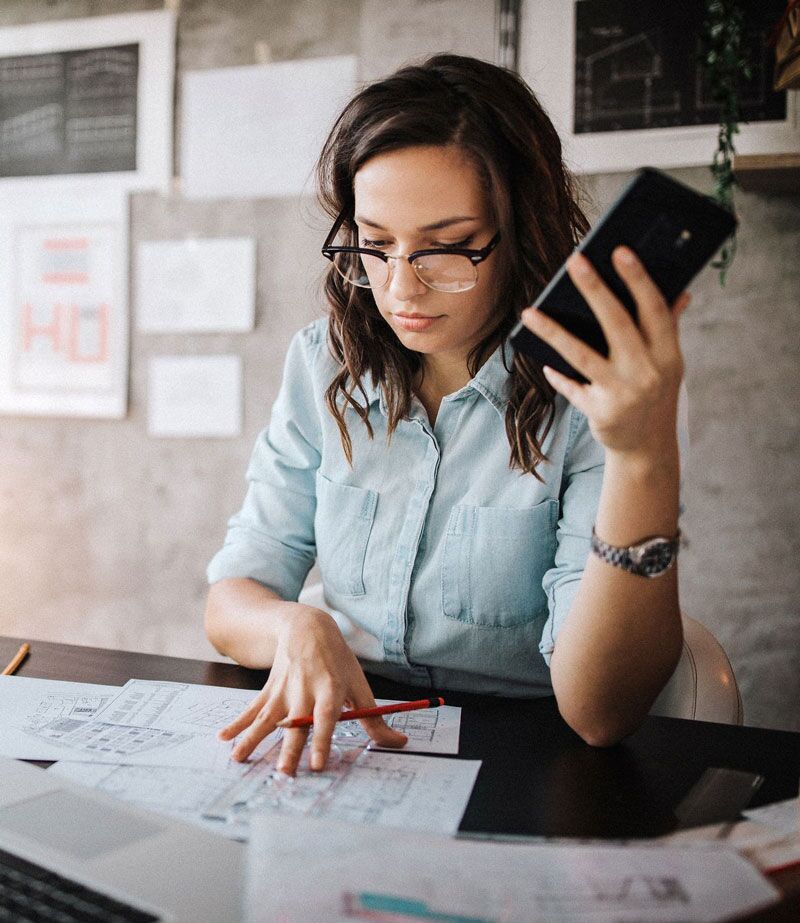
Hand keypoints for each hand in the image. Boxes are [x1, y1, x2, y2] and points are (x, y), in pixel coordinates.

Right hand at [217, 606, 406, 773]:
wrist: (307, 626)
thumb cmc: (338, 660)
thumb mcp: (360, 684)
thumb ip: (375, 719)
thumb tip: (400, 743)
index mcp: (330, 689)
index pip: (326, 718)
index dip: (323, 741)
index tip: (318, 764)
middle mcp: (305, 690)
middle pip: (296, 724)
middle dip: (289, 749)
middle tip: (284, 773)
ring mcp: (283, 690)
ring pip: (267, 718)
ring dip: (253, 738)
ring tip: (240, 758)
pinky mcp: (269, 690)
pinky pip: (252, 709)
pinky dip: (237, 723)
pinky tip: (224, 737)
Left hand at [521, 247, 689, 460]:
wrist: (647, 446)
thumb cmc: (654, 393)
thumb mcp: (668, 363)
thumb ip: (668, 328)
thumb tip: (681, 291)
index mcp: (668, 354)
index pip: (654, 309)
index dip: (638, 280)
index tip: (620, 251)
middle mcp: (647, 372)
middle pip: (617, 323)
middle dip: (595, 289)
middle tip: (574, 261)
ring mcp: (623, 393)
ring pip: (581, 355)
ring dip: (553, 332)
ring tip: (529, 313)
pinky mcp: (600, 412)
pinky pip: (571, 387)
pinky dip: (557, 376)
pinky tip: (544, 364)